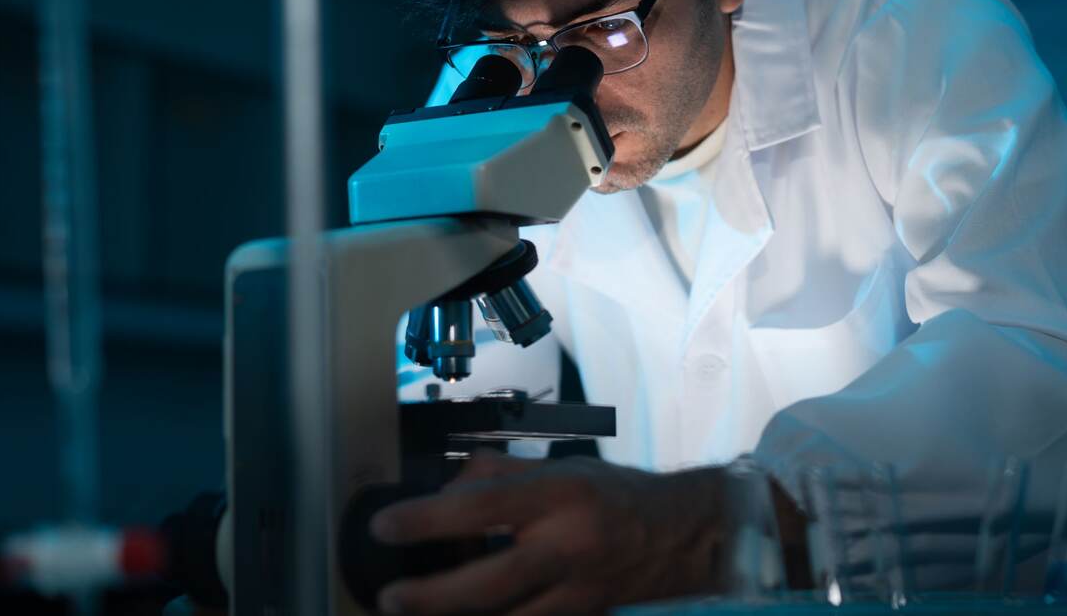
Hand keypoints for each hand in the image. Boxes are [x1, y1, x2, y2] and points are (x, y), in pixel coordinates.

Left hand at [369, 450, 725, 614]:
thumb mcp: (560, 466)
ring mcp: (577, 593)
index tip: (384, 525)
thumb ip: (499, 475)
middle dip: (431, 598)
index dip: (426, 519)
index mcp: (558, 495)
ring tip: (414, 615)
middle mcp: (567, 546)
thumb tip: (446, 492)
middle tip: (389, 597)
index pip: (481, 507)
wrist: (682, 535)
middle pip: (488, 584)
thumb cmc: (612, 494)